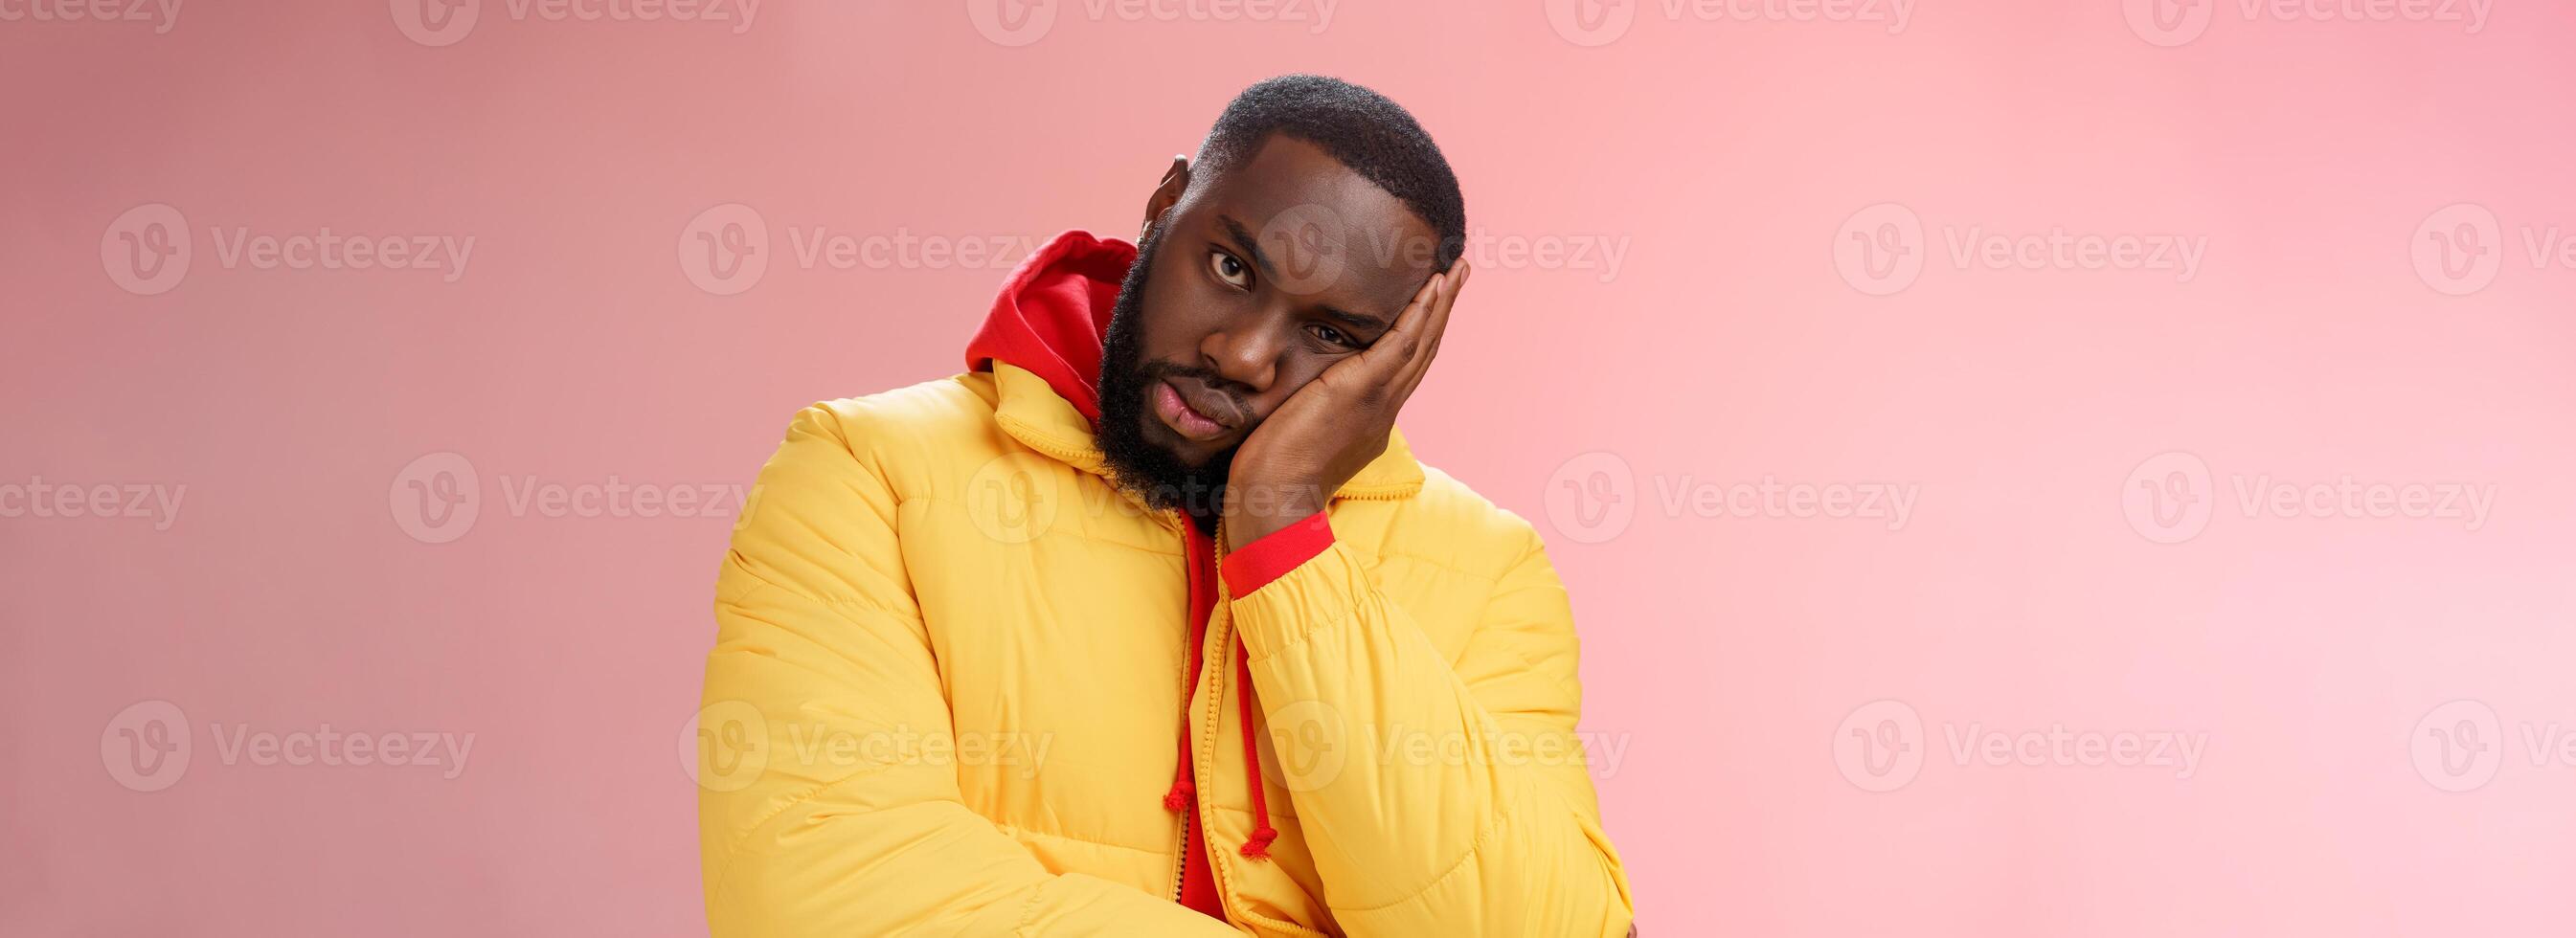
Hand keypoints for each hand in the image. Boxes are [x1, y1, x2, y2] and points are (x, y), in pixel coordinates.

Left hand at [1222, 260, 1471, 551]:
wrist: (1274, 501)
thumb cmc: (1274, 477)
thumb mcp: (1300, 437)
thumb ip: (1309, 413)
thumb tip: (1298, 397)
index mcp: (1372, 419)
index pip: (1403, 366)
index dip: (1420, 332)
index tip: (1432, 303)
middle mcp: (1383, 408)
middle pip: (1422, 350)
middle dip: (1441, 311)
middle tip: (1458, 273)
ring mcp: (1376, 400)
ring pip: (1419, 343)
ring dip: (1439, 303)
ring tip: (1455, 270)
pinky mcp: (1359, 390)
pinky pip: (1399, 345)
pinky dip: (1418, 314)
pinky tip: (1431, 288)